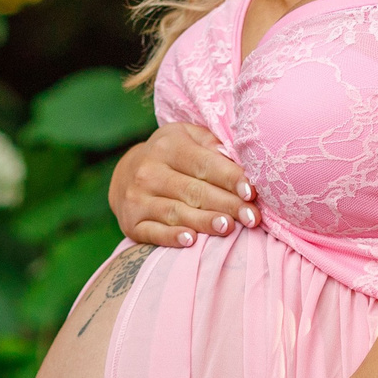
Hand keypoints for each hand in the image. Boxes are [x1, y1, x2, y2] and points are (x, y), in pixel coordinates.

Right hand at [110, 122, 256, 246]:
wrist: (125, 173)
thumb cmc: (171, 154)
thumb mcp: (187, 136)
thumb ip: (211, 143)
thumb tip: (234, 157)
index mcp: (168, 146)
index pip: (205, 164)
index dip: (230, 179)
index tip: (252, 193)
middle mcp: (149, 171)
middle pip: (194, 191)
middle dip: (227, 205)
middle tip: (251, 217)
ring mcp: (137, 197)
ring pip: (177, 212)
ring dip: (204, 222)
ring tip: (228, 227)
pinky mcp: (132, 222)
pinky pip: (154, 232)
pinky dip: (172, 237)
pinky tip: (191, 241)